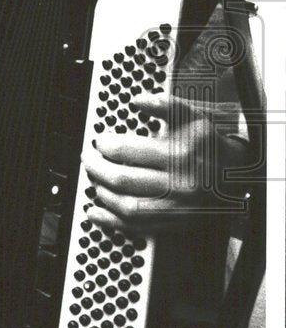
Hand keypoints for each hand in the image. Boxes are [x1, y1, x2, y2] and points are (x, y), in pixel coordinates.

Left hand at [85, 93, 248, 234]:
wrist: (239, 173)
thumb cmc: (210, 143)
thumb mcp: (193, 117)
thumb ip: (165, 105)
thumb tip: (137, 100)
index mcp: (179, 155)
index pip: (126, 151)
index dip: (104, 146)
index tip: (99, 141)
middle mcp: (179, 184)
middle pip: (122, 179)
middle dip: (96, 168)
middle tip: (88, 159)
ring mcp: (177, 208)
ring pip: (127, 206)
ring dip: (101, 192)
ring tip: (94, 179)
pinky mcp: (176, 224)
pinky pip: (137, 227)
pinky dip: (111, 221)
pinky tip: (95, 211)